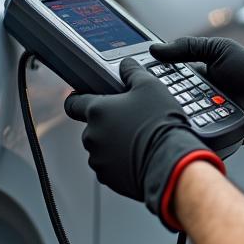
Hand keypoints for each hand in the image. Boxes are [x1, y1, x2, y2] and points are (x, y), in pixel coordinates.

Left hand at [64, 57, 224, 228]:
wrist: (170, 161)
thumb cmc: (160, 124)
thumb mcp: (150, 86)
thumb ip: (133, 72)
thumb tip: (126, 65)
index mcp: (97, 110)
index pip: (73, 103)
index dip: (78, 99)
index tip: (84, 99)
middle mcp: (92, 135)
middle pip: (93, 126)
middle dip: (108, 123)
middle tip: (131, 121)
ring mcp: (98, 158)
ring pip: (101, 147)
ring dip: (113, 144)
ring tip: (138, 140)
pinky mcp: (108, 178)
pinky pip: (109, 167)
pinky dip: (120, 162)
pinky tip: (138, 156)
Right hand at [151, 37, 243, 161]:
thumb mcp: (220, 50)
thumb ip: (188, 47)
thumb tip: (154, 49)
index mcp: (198, 74)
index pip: (168, 75)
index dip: (153, 75)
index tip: (135, 74)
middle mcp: (198, 95)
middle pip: (169, 96)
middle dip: (161, 95)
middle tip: (148, 93)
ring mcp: (204, 115)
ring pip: (178, 114)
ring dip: (174, 111)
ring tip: (166, 108)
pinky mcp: (211, 132)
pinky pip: (193, 131)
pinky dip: (187, 127)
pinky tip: (179, 124)